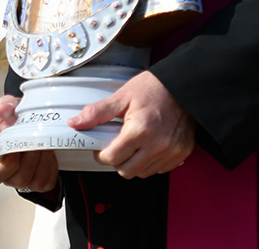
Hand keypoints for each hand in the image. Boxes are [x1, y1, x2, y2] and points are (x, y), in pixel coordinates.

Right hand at [0, 95, 58, 191]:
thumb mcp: (8, 108)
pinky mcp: (38, 183)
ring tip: (42, 142)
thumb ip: (5, 105)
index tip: (16, 146)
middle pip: (19, 179)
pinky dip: (51, 167)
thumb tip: (5, 108)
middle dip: (31, 157)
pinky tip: (47, 153)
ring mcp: (21, 180)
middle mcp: (5, 172)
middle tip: (35, 139)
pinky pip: (47, 182)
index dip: (8, 163)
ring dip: (43, 160)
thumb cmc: (13, 121)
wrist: (27, 125)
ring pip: (36, 181)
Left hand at [68, 70, 194, 177]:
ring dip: (134, 163)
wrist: (183, 85)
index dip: (101, 154)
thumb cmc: (154, 88)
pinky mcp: (182, 153)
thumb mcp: (122, 96)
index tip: (100, 147)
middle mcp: (158, 145)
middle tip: (116, 146)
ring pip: (144, 173)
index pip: (112, 158)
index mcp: (140, 130)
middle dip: (117, 160)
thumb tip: (76, 123)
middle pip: (127, 171)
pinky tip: (148, 146)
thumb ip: (97, 112)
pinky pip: (161, 169)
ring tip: (133, 144)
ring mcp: (172, 151)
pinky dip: (151, 162)